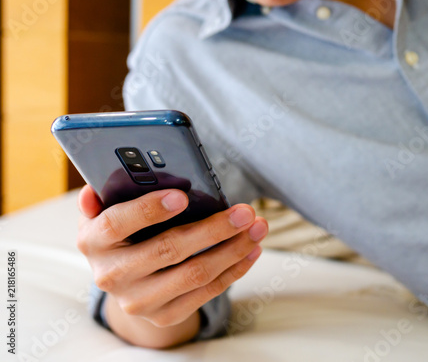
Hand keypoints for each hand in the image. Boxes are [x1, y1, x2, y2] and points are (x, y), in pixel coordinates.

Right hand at [77, 185, 266, 347]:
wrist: (124, 283)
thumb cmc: (121, 235)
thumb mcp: (106, 213)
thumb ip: (103, 200)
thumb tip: (92, 191)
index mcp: (94, 242)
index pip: (117, 224)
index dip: (148, 210)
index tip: (182, 195)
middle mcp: (112, 275)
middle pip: (168, 250)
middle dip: (213, 229)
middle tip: (244, 212)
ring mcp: (139, 300)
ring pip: (194, 274)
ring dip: (233, 249)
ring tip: (257, 228)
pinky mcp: (165, 315)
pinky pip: (206, 292)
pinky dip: (234, 269)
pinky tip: (251, 250)